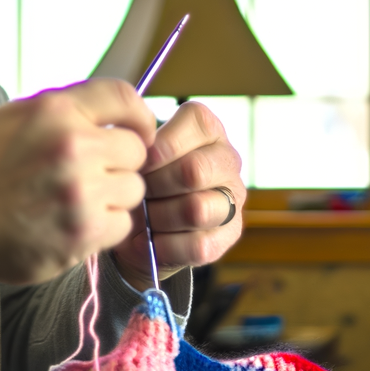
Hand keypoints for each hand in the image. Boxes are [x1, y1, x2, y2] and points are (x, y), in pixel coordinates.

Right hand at [0, 79, 155, 296]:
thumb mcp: (16, 117)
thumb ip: (67, 109)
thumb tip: (114, 112)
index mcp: (55, 110)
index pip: (125, 98)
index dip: (139, 115)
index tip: (137, 130)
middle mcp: (72, 146)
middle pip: (136, 149)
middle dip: (120, 161)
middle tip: (94, 173)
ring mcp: (80, 192)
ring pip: (134, 189)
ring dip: (114, 196)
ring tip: (80, 200)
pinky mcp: (82, 233)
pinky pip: (123, 224)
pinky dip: (106, 226)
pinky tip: (76, 223)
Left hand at [112, 101, 244, 290]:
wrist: (142, 227)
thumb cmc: (140, 179)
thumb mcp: (136, 153)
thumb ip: (137, 142)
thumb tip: (137, 147)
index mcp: (207, 129)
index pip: (194, 123)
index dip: (158, 146)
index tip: (137, 163)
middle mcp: (227, 158)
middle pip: (194, 170)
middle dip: (155, 186)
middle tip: (136, 193)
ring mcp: (234, 197)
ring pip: (197, 209)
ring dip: (160, 218)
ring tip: (142, 219)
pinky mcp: (230, 233)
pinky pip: (199, 245)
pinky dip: (166, 247)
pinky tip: (150, 242)